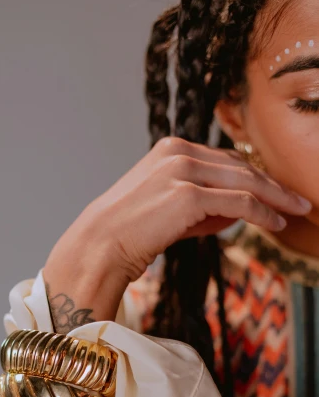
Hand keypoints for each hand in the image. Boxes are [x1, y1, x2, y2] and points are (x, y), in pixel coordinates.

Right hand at [43, 135, 311, 330]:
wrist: (100, 246)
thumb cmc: (129, 234)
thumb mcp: (167, 211)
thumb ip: (202, 205)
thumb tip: (237, 213)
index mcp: (171, 150)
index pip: (226, 160)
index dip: (255, 176)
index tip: (276, 191)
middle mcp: (179, 153)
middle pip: (241, 166)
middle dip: (273, 185)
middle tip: (298, 200)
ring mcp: (183, 172)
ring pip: (245, 182)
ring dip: (276, 198)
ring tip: (297, 210)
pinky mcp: (188, 196)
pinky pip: (239, 202)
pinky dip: (263, 212)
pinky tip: (277, 222)